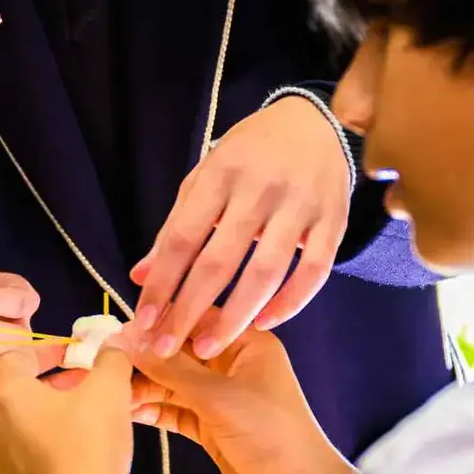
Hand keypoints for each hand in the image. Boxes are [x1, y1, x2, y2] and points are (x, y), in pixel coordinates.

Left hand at [0, 344, 133, 473]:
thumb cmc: (89, 450)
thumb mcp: (109, 394)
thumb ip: (110, 360)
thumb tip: (112, 344)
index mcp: (5, 399)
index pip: (11, 359)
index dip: (41, 352)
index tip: (71, 357)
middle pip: (14, 399)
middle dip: (47, 390)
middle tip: (83, 393)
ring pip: (17, 438)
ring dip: (43, 428)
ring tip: (80, 433)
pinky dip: (42, 465)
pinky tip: (70, 472)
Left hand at [130, 96, 349, 359]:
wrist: (316, 123)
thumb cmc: (251, 154)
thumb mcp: (207, 176)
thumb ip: (176, 225)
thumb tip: (140, 275)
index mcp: (220, 174)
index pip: (183, 237)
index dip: (162, 282)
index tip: (143, 322)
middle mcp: (259, 188)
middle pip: (219, 260)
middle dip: (189, 310)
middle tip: (166, 349)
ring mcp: (300, 205)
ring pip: (266, 271)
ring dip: (236, 317)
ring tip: (208, 348)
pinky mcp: (333, 220)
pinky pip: (314, 271)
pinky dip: (290, 303)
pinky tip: (263, 323)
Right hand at [130, 330, 354, 473]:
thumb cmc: (269, 436)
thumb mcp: (218, 397)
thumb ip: (170, 369)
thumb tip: (123, 339)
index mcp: (246, 342)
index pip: (193, 319)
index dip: (155, 324)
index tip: (114, 331)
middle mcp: (232, 363)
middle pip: (178, 351)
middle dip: (144, 357)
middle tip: (103, 364)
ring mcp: (221, 396)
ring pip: (173, 382)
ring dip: (144, 386)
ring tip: (110, 392)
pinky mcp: (211, 426)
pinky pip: (176, 410)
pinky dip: (155, 410)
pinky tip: (129, 412)